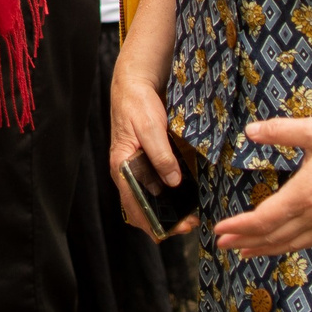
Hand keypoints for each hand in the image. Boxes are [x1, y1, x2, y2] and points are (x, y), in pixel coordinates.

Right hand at [106, 62, 196, 236]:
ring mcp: (137, 167)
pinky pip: (155, 185)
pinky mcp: (147, 160)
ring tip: (190, 215)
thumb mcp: (151, 127)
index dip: (153, 221)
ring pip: (149, 199)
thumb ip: (161, 155)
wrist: (135, 83)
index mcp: (122, 167)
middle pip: (141, 207)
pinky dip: (168, 195)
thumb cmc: (138, 104)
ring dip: (167, 210)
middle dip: (163, 221)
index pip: (134, 205)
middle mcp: (127, 172)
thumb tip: (173, 182)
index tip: (176, 228)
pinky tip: (185, 197)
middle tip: (190, 224)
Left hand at [212, 116, 311, 255]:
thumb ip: (278, 131)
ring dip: (265, 248)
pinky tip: (281, 244)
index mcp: (305, 194)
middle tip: (221, 244)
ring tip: (244, 251)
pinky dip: (289, 246)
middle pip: (274, 236)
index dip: (240, 227)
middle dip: (245, 241)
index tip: (219, 229)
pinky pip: (309, 242)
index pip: (264, 220)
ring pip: (291, 244)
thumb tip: (249, 131)